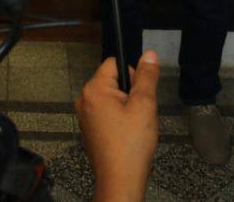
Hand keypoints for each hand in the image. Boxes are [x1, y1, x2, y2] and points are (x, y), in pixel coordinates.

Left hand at [76, 52, 159, 201]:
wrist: (120, 179)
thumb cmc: (130, 145)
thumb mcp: (144, 105)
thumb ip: (146, 77)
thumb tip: (148, 54)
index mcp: (94, 89)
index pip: (114, 63)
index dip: (133, 73)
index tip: (142, 91)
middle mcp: (84, 100)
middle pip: (113, 81)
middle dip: (131, 94)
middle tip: (140, 113)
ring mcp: (85, 116)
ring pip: (112, 100)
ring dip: (127, 108)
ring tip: (136, 127)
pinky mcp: (90, 130)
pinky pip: (108, 115)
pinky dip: (120, 121)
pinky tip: (128, 136)